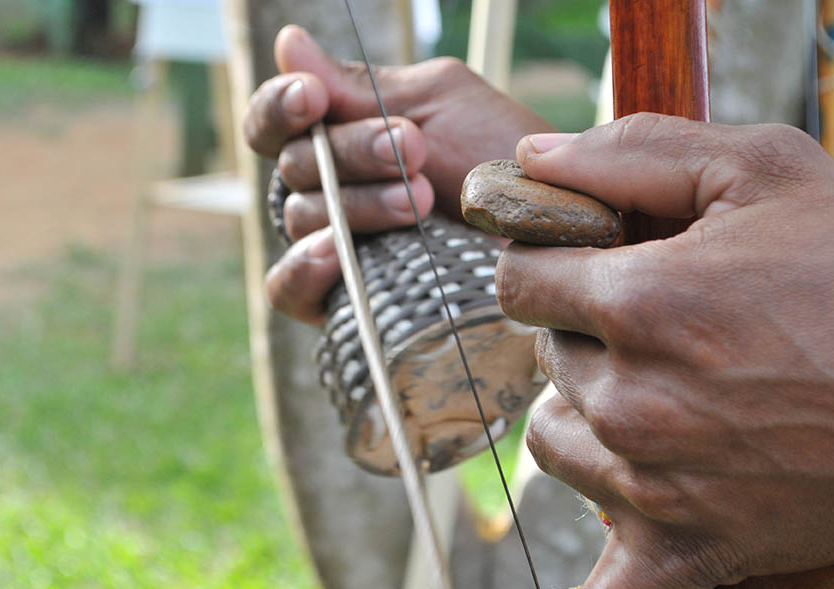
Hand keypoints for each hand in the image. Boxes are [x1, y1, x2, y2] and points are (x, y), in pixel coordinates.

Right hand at [245, 25, 552, 323]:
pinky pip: (291, 290)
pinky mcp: (351, 299)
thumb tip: (287, 44)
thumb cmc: (501, 157)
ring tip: (419, 201)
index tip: (315, 97)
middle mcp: (333, 190)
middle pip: (293, 167)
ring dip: (355, 203)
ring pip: (300, 219)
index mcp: (343, 137)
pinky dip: (303, 269)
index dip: (280, 105)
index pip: (276, 120)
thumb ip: (362, 86)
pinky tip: (336, 254)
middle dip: (351, 151)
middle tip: (415, 149)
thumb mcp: (439, 104)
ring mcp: (340, 245)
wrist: (557, 226)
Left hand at [494, 114, 833, 588]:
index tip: (586, 261)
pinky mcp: (687, 551)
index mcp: (638, 300)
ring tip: (652, 399)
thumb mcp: (768, 170)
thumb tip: (530, 157)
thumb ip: (636, 150)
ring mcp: (651, 485)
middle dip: (582, 332)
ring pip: (553, 443)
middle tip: (660, 326)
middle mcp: (629, 398)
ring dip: (584, 418)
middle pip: (540, 357)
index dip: (546, 260)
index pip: (517, 279)